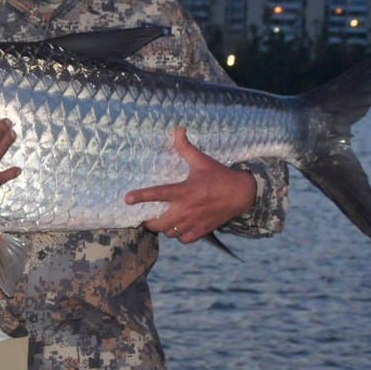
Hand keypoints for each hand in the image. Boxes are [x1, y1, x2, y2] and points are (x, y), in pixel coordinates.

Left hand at [125, 127, 255, 243]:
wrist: (244, 194)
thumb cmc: (220, 176)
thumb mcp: (202, 161)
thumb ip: (186, 148)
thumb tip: (178, 129)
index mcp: (184, 191)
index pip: (157, 194)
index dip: (140, 197)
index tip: (127, 199)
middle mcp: (186, 209)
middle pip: (158, 224)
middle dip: (149, 222)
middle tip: (147, 217)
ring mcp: (194, 222)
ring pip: (170, 233)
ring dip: (164, 229)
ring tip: (162, 222)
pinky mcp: (203, 230)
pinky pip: (184, 239)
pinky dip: (179, 236)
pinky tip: (178, 229)